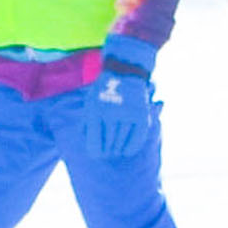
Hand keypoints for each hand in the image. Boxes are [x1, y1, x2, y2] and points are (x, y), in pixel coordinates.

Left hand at [83, 40, 160, 159]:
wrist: (125, 73)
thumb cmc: (104, 92)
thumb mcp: (90, 104)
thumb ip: (87, 125)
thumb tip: (91, 148)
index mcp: (94, 111)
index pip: (94, 142)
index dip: (95, 152)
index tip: (97, 154)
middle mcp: (110, 113)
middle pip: (108, 144)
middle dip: (107, 151)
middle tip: (107, 152)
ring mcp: (126, 114)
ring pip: (121, 142)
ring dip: (118, 149)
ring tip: (115, 149)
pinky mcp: (140, 114)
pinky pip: (137, 139)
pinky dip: (131, 147)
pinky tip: (126, 150)